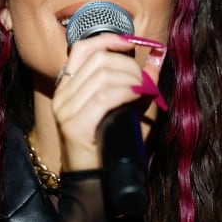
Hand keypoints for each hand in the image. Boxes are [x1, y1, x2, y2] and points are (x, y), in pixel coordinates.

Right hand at [52, 34, 165, 171]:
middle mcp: (62, 95)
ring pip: (103, 76)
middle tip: (144, 81)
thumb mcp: (130, 107)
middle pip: (98, 60)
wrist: (100, 182)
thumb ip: (142, 80)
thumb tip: (158, 55)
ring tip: (143, 92)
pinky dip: (125, 92)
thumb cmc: (115, 145)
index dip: (107, 39)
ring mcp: (64, 110)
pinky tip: (136, 96)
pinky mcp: (73, 125)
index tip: (130, 43)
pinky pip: (104, 97)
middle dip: (128, 65)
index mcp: (69, 86)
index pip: (82, 48)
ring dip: (130, 80)